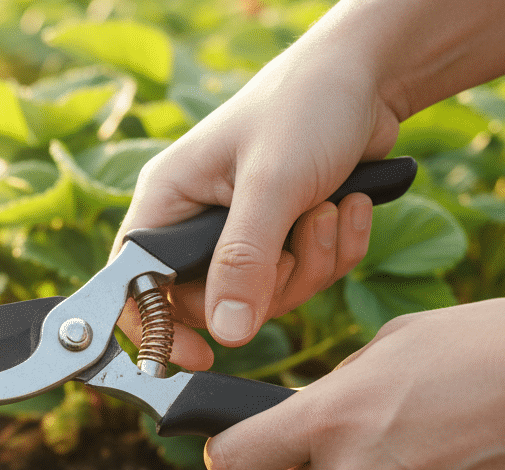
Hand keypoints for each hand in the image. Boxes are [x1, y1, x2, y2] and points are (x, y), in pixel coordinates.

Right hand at [115, 42, 401, 366]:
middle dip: (271, 283)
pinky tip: (352, 204)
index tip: (199, 357)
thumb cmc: (304, 107)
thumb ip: (245, 260)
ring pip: (268, 295)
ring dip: (313, 261)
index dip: (158, 327)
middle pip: (215, 302)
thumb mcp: (271, 184)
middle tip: (300, 240)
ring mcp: (244, 232)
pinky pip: (307, 277)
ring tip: (332, 209)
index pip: (136, 284)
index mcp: (169, 202)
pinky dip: (338, 250)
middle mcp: (198, 222)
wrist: (368, 77)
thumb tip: (226, 334)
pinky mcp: (286, 235)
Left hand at [204, 286, 504, 469]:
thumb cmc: (489, 347)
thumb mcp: (391, 343)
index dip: (228, 456)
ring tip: (426, 443)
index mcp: (328, 421)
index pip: (231, 463)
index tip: (239, 449)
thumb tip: (308, 414)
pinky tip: (457, 468)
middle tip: (349, 442)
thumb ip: (336, 389)